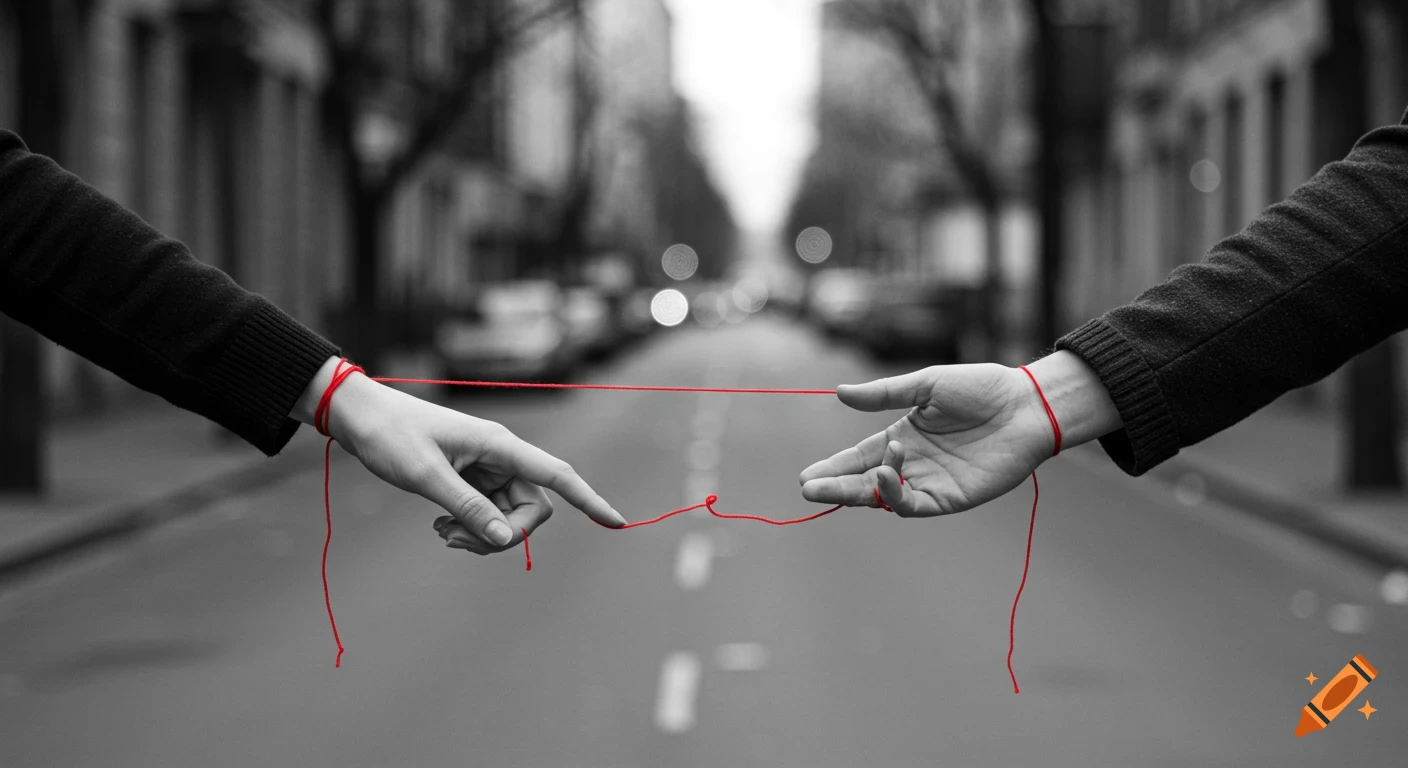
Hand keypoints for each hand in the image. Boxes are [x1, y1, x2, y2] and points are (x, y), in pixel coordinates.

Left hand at [295, 359, 625, 554]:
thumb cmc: (390, 435)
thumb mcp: (425, 474)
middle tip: (455, 540)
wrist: (359, 416)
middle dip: (504, 535)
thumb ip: (467, 508)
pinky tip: (440, 526)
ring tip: (441, 533)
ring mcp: (487, 470)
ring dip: (482, 536)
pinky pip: (488, 516)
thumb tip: (506, 540)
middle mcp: (501, 457)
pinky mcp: (471, 480)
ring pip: (509, 518)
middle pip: (532, 509)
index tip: (617, 523)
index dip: (589, 500)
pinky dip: (469, 529)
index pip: (557, 475)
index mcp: (499, 446)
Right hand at [799, 362, 1078, 516]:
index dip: (833, 466)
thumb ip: (884, 393)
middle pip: (864, 481)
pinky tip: (883, 476)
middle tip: (808, 488)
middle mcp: (913, 463)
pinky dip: (893, 495)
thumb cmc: (981, 389)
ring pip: (883, 497)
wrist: (1026, 405)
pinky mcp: (950, 498)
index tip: (807, 476)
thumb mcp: (926, 384)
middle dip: (834, 486)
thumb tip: (840, 393)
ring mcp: (930, 482)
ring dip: (856, 492)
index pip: (860, 456)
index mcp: (903, 436)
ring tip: (830, 483)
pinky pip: (913, 504)